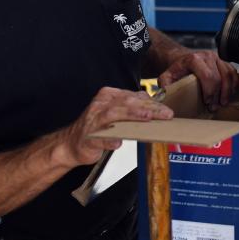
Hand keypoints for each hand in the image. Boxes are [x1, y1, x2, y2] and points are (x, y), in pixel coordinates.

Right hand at [59, 87, 173, 166]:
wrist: (71, 143)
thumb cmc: (97, 127)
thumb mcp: (116, 113)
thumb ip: (132, 108)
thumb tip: (155, 108)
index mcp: (109, 96)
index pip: (134, 96)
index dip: (152, 103)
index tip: (167, 110)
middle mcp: (101, 105)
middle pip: (128, 103)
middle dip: (149, 108)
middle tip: (165, 114)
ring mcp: (94, 121)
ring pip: (114, 114)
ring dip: (132, 116)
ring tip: (146, 118)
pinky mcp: (88, 137)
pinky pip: (99, 138)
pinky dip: (108, 140)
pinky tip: (117, 143)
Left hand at [157, 50, 238, 109]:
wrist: (182, 59)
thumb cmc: (176, 69)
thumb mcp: (166, 76)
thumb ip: (165, 85)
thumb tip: (167, 95)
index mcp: (194, 59)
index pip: (208, 76)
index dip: (210, 91)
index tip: (207, 102)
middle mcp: (208, 56)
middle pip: (219, 77)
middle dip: (218, 95)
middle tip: (214, 106)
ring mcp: (217, 58)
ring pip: (229, 75)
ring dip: (228, 91)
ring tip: (223, 102)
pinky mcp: (223, 61)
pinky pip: (233, 73)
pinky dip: (233, 84)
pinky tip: (229, 94)